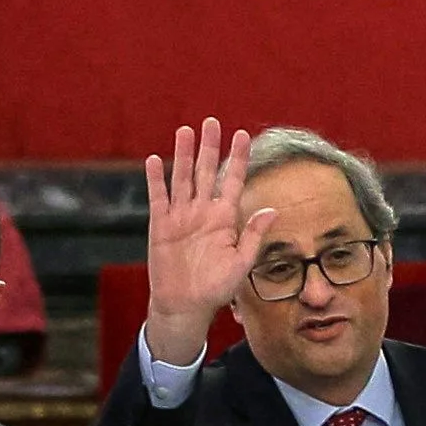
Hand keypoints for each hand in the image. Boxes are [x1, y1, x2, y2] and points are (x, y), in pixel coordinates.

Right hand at [139, 119, 271, 367]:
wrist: (186, 304)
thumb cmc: (216, 287)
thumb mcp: (241, 262)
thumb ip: (254, 235)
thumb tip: (272, 210)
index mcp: (225, 218)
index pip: (233, 181)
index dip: (238, 159)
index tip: (243, 135)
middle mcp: (203, 212)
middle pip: (207, 171)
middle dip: (209, 147)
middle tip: (212, 121)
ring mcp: (181, 216)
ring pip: (182, 178)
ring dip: (183, 155)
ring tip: (185, 131)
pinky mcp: (161, 224)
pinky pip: (158, 197)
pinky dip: (155, 179)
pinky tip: (154, 160)